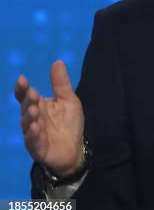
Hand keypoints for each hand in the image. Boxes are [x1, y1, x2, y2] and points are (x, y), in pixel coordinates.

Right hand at [15, 60, 84, 176]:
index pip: (26, 96)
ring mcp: (33, 134)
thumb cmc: (68, 123)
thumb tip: (58, 61)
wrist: (74, 148)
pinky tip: (35, 128)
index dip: (22, 88)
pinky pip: (33, 141)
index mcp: (38, 106)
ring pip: (27, 125)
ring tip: (34, 111)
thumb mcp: (68, 100)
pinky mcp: (38, 148)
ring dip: (29, 118)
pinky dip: (33, 135)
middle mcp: (32, 119)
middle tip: (33, 94)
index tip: (22, 79)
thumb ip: (61, 84)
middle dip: (28, 102)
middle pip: (26, 108)